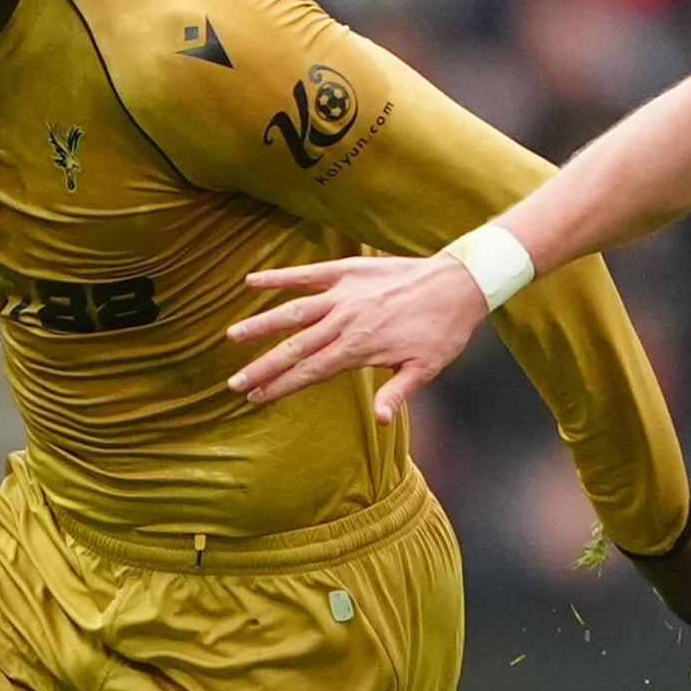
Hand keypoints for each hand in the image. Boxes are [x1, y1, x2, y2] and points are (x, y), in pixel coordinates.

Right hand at [227, 254, 488, 418]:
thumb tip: (380, 420)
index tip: (256, 398)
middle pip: (295, 348)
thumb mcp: (425, 369)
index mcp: (359, 349)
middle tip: (235, 383)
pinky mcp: (346, 270)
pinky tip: (251, 282)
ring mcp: (343, 294)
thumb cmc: (443, 331)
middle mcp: (345, 321)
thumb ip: (396, 393)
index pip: (311, 372)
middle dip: (263, 367)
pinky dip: (278, 277)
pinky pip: (305, 274)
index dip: (281, 386)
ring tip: (232, 336)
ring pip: (292, 311)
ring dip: (261, 324)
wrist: (458, 282)